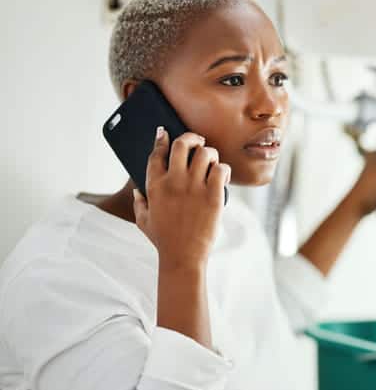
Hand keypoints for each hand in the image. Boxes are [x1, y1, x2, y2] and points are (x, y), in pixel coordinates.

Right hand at [132, 127, 230, 268]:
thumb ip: (140, 203)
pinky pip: (221, 169)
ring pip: (206, 153)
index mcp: (154, 185)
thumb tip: (138, 191)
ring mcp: (193, 188)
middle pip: (182, 143)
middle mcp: (173, 182)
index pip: (157, 153)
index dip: (161, 138)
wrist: (182, 257)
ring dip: (210, 154)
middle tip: (198, 142)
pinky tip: (222, 176)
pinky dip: (223, 169)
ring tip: (212, 162)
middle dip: (192, 138)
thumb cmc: (163, 240)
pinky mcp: (212, 196)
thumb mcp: (143, 220)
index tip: (164, 132)